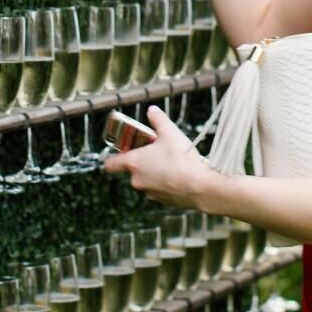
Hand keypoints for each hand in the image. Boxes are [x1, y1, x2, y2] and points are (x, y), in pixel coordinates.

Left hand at [102, 104, 217, 207]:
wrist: (202, 186)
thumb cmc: (182, 159)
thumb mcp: (170, 132)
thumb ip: (158, 119)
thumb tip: (152, 110)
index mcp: (134, 163)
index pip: (110, 165)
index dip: (113, 158)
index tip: (120, 152)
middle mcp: (138, 181)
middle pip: (133, 170)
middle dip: (143, 161)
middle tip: (156, 151)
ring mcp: (150, 193)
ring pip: (148, 180)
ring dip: (155, 173)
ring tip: (172, 162)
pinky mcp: (164, 202)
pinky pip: (161, 190)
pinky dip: (167, 183)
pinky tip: (181, 175)